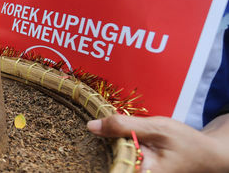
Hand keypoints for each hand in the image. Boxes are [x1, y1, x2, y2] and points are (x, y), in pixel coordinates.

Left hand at [87, 115, 228, 172]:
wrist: (206, 154)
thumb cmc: (186, 142)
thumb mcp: (156, 128)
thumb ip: (124, 126)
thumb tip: (92, 126)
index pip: (113, 166)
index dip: (97, 152)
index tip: (88, 136)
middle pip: (111, 162)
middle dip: (102, 146)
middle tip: (96, 128)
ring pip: (114, 160)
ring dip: (109, 146)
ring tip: (105, 132)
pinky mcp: (138, 171)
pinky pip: (122, 160)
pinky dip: (117, 148)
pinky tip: (115, 139)